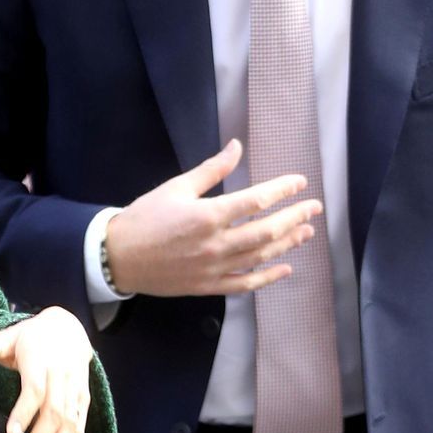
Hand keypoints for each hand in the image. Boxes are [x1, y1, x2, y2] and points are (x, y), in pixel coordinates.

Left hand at [0, 308, 92, 432]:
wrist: (70, 330)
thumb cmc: (32, 339)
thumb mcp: (8, 337)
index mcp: (41, 361)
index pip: (35, 390)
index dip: (24, 413)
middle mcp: (62, 375)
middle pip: (54, 412)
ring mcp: (76, 389)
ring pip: (70, 423)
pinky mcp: (83, 400)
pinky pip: (80, 427)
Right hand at [104, 139, 320, 297]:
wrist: (118, 257)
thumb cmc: (145, 217)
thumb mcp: (176, 187)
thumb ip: (211, 169)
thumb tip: (236, 146)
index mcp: (209, 215)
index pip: (257, 200)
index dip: (282, 189)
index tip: (300, 182)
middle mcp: (217, 243)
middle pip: (267, 230)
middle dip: (294, 217)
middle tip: (315, 209)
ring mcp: (214, 268)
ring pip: (260, 256)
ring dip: (287, 244)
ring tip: (306, 233)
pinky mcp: (208, 286)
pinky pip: (245, 283)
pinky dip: (267, 277)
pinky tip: (285, 268)